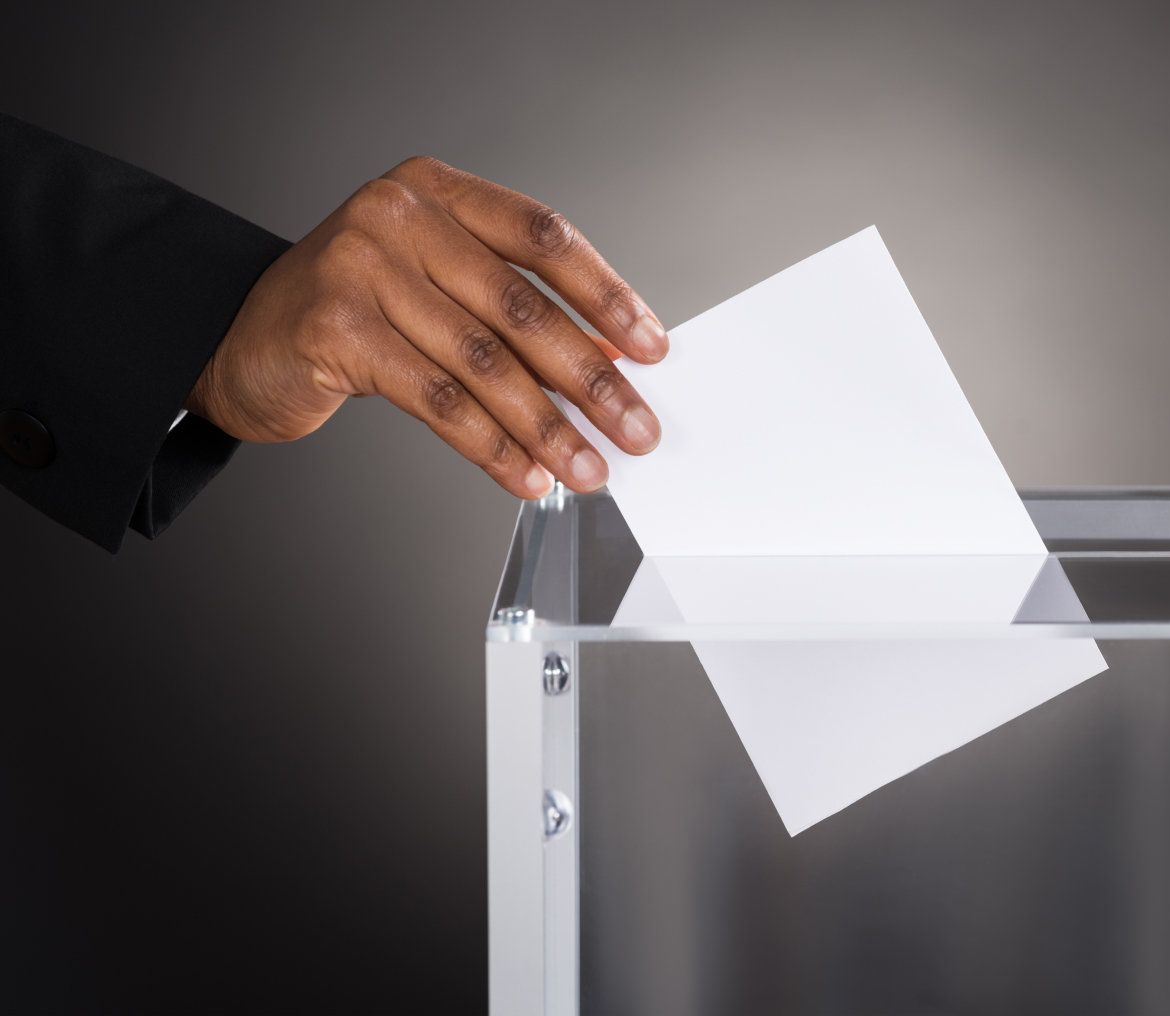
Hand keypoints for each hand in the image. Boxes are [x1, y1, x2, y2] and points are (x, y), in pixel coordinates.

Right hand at [184, 157, 665, 498]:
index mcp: (438, 190)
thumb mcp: (435, 286)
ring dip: (547, 425)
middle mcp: (399, 215)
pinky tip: (524, 474)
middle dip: (590, 378)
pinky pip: (435, 399)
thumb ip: (509, 309)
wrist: (239, 339)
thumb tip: (605, 363)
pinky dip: (490, 445)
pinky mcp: (334, 328)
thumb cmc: (353, 312)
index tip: (650, 347)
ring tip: (588, 466)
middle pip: (521, 306)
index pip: (544, 237)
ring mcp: (360, 266)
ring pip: (482, 361)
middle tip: (635, 426)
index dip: (605, 295)